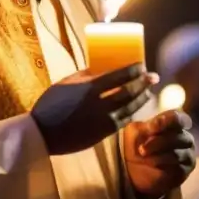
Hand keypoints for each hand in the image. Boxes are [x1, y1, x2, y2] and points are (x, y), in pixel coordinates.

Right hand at [30, 63, 155, 155]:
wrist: (44, 132)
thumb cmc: (51, 104)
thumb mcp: (65, 84)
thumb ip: (84, 76)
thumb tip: (100, 67)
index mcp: (88, 88)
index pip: (117, 76)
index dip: (132, 70)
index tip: (141, 65)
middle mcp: (99, 104)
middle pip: (128, 91)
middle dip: (142, 83)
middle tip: (153, 76)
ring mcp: (104, 120)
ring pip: (130, 107)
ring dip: (141, 98)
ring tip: (147, 91)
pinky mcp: (104, 133)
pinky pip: (124, 120)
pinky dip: (132, 112)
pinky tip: (135, 107)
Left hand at [124, 109, 195, 198]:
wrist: (132, 167)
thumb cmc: (135, 144)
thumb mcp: (137, 131)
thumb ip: (150, 125)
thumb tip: (161, 120)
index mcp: (173, 122)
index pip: (180, 118)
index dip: (169, 120)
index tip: (153, 126)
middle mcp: (184, 137)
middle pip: (177, 137)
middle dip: (156, 142)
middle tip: (141, 149)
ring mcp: (187, 154)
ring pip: (176, 153)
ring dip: (156, 155)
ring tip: (143, 156)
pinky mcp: (185, 170)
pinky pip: (177, 167)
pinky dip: (161, 165)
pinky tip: (152, 165)